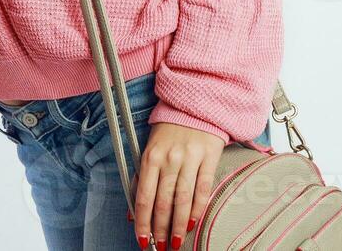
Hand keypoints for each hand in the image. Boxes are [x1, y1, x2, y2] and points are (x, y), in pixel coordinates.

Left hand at [133, 122, 223, 249]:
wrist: (194, 106)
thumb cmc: (169, 131)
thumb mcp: (150, 150)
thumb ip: (142, 180)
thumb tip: (133, 213)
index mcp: (150, 157)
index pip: (143, 197)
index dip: (142, 222)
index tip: (141, 240)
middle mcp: (169, 159)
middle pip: (163, 202)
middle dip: (160, 229)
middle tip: (160, 247)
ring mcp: (189, 158)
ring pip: (182, 199)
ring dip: (177, 225)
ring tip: (175, 242)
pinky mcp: (208, 158)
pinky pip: (202, 189)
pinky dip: (197, 209)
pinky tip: (192, 223)